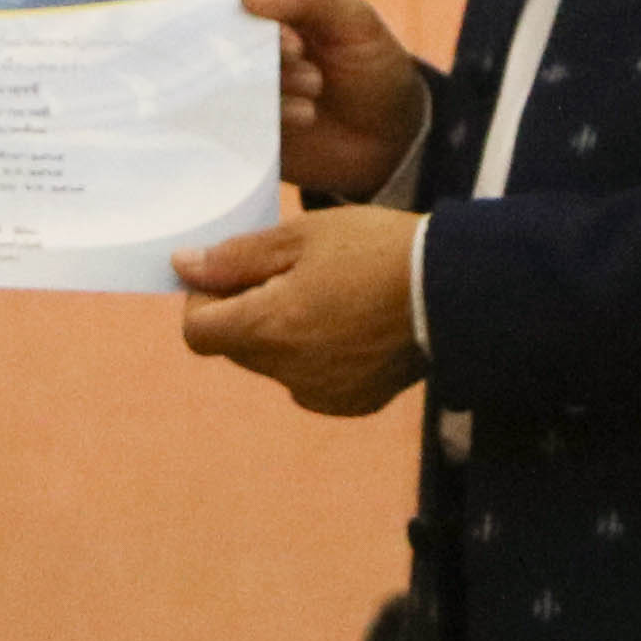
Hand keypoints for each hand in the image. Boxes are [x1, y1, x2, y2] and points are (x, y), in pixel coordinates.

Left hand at [176, 207, 431, 416]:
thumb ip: (236, 258)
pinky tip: (353, 326)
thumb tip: (183, 268)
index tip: (235, 274)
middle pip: (236, 347)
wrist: (457, 291)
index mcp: (269, 329)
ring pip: (274, 365)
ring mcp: (321, 394)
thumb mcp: (301, 237)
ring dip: (283, 335)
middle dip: (247, 312)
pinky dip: (318, 356)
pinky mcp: (351, 403)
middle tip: (292, 274)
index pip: (196, 332)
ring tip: (331, 296)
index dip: (204, 301)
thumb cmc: (377, 251)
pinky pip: (311, 381)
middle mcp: (288, 373)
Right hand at [248, 0, 426, 203]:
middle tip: (310, 72)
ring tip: (315, 94)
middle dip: (272, 63)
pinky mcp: (250, 137)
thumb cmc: (372, 65)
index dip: (257, 27)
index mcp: (269, 21)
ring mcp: (249, 99)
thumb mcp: (351, 18)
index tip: (295, 46)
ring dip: (275, 93)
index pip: (236, 14)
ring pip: (232, 92)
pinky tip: (305, 117)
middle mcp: (252, 59)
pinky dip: (266, 122)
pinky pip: (235, 130)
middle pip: (229, 54)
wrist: (394, 136)